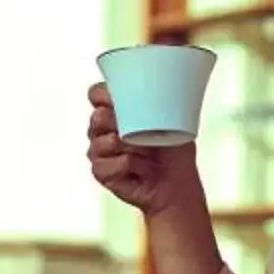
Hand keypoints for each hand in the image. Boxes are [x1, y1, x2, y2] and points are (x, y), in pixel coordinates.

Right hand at [86, 83, 200, 216]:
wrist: (177, 184)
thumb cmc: (174, 153)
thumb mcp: (172, 120)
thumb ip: (158, 102)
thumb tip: (155, 89)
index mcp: (117, 112)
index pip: (97, 94)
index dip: (104, 94)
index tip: (119, 98)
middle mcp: (104, 130)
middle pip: (96, 117)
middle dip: (116, 121)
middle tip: (138, 127)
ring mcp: (100, 152)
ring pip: (100, 142)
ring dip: (126, 146)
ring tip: (145, 150)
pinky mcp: (101, 172)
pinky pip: (106, 165)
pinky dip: (127, 165)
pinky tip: (141, 168)